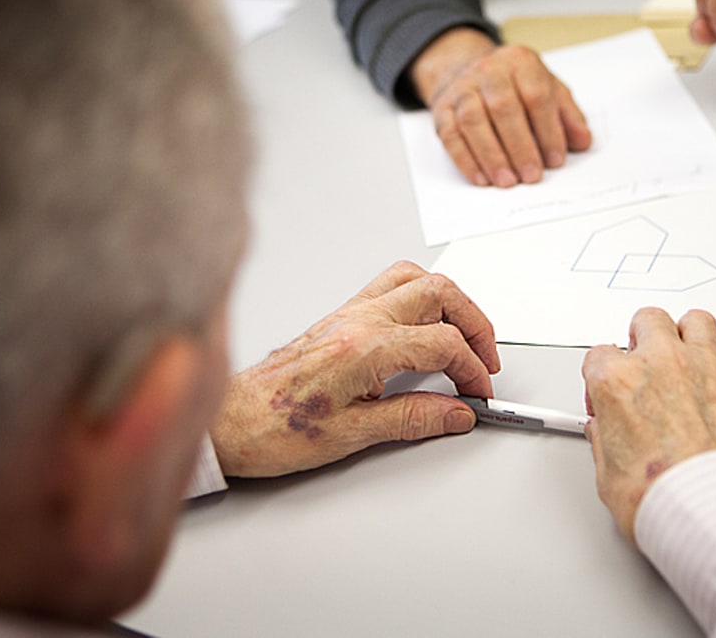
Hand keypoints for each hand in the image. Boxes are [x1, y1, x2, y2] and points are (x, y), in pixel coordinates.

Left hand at [211, 261, 500, 476]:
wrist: (230, 421)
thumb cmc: (274, 428)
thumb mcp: (352, 436)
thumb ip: (413, 419)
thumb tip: (456, 413)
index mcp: (363, 348)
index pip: (442, 343)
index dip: (473, 369)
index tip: (479, 394)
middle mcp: (357, 320)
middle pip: (440, 293)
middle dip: (475, 324)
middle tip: (485, 360)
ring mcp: (348, 313)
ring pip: (416, 279)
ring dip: (451, 304)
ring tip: (464, 338)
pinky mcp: (340, 317)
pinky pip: (392, 285)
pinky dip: (422, 298)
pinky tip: (426, 326)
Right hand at [408, 27, 591, 187]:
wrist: (468, 70)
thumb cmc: (514, 85)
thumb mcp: (547, 89)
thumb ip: (567, 115)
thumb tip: (582, 142)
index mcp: (521, 62)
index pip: (537, 96)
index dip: (548, 130)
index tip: (555, 159)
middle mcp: (489, 70)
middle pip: (503, 108)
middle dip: (520, 147)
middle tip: (531, 175)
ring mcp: (462, 88)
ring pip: (473, 121)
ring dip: (492, 156)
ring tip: (508, 181)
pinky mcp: (443, 108)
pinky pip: (451, 135)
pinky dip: (466, 160)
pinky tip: (482, 178)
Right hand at [581, 308, 715, 540]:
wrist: (710, 513)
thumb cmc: (660, 498)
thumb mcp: (606, 476)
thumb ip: (605, 442)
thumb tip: (608, 436)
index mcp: (618, 381)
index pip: (599, 355)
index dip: (601, 377)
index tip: (608, 396)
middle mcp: (663, 363)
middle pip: (649, 320)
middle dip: (643, 338)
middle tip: (645, 360)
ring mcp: (707, 368)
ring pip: (699, 321)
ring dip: (691, 335)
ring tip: (689, 356)